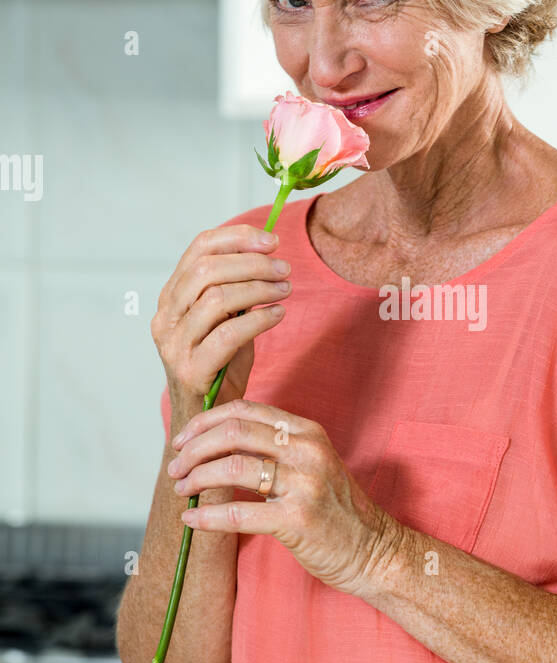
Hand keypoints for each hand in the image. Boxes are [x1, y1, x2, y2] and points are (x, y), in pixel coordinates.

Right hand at [151, 225, 293, 419]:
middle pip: (206, 270)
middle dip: (252, 264)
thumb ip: (236, 291)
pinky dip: (259, 320)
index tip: (272, 241)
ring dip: (259, 289)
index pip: (199, 249)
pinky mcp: (190, 370)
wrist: (205, 423)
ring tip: (286, 290)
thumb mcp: (225, 321)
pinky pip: (228, 334)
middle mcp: (165, 317)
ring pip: (216, 299)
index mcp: (171, 297)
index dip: (237, 239)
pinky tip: (278, 316)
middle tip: (285, 270)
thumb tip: (267, 256)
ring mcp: (173, 345)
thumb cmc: (220, 368)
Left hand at [167, 398, 405, 598]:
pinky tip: (190, 519)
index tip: (183, 439)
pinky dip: (206, 515)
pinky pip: (238, 512)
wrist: (374, 551)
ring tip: (181, 490)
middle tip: (175, 467)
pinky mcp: (298, 519)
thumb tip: (216, 442)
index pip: (245, 411)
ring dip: (196, 478)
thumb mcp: (311, 465)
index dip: (206, 421)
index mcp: (307, 432)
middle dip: (194, 449)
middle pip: (234, 433)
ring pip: (233, 468)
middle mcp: (307, 450)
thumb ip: (273, 449)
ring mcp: (305, 484)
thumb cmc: (334, 511)